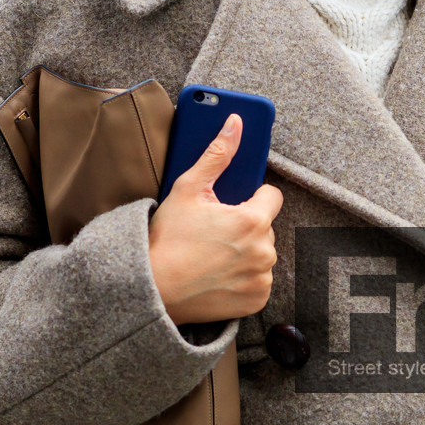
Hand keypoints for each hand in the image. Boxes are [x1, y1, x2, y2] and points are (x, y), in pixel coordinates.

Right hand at [148, 114, 282, 325]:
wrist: (154, 290)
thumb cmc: (168, 239)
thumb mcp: (188, 189)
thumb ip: (217, 155)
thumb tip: (236, 122)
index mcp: (253, 220)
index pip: (271, 196)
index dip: (251, 197)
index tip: (231, 206)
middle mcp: (264, 251)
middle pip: (265, 227)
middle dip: (245, 226)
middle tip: (213, 234)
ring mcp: (262, 278)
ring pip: (262, 254)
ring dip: (245, 253)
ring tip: (212, 256)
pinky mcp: (257, 301)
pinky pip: (258, 281)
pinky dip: (243, 279)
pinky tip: (218, 276)